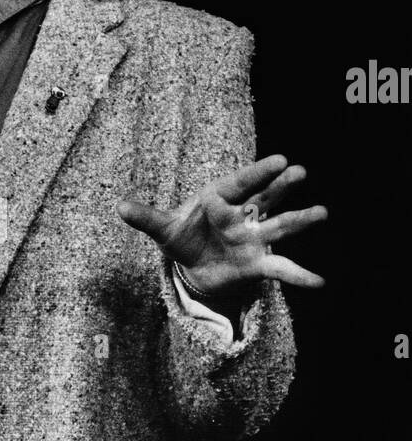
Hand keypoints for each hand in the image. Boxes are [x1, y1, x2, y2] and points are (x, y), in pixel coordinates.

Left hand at [116, 154, 326, 297]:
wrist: (195, 266)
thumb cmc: (183, 237)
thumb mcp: (164, 229)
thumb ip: (146, 218)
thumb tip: (119, 206)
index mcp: (219, 199)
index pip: (240, 182)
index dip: (258, 172)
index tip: (280, 159)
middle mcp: (242, 215)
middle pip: (265, 198)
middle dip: (281, 186)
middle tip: (300, 172)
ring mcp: (254, 238)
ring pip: (279, 227)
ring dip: (300, 220)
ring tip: (321, 212)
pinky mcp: (258, 263)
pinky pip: (280, 269)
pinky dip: (299, 275)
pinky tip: (319, 281)